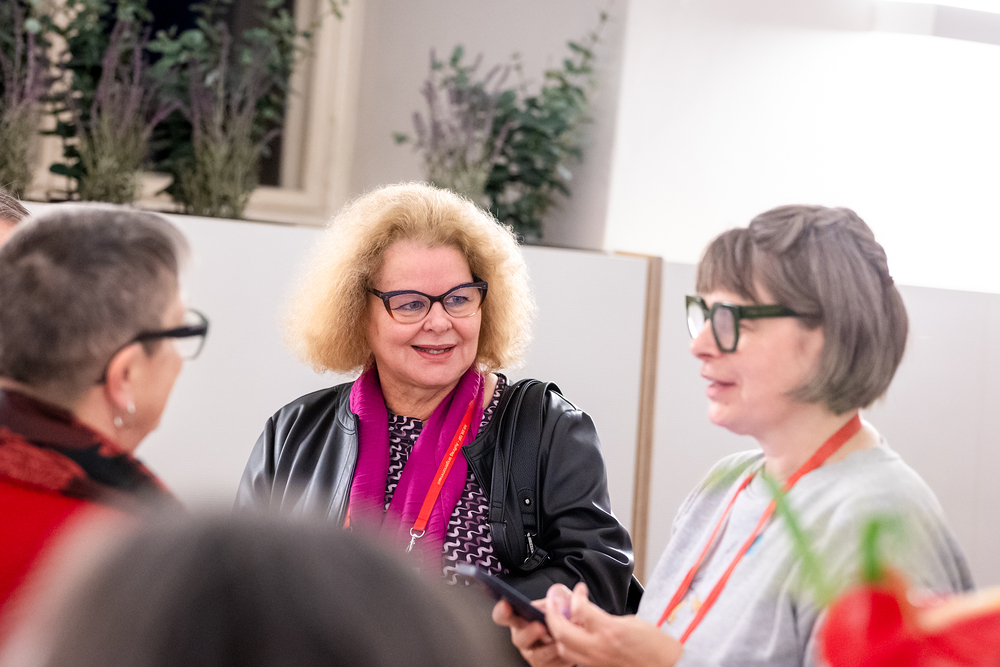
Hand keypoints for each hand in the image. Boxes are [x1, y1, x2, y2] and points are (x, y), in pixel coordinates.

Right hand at [493, 598, 573, 666]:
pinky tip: (569, 650)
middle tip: (540, 627)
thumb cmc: (563, 617)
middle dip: (529, 633)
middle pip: (519, 638)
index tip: (505, 605)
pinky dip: (562, 658)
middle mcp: (522, 637)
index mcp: (520, 618)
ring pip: (536, 655)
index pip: (503, 615)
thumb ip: (557, 600)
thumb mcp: (559, 603)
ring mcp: (532, 654)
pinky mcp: (544, 666)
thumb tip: (557, 600)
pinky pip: (551, 665)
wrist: (576, 635)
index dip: (502, 611)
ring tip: (561, 642)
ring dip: (549, 649)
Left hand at [544, 582, 682, 666]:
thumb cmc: (656, 645)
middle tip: (555, 601)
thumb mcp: (630, 621)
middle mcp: (599, 648)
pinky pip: (574, 658)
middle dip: (553, 613)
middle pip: (561, 631)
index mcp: (610, 630)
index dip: (575, 595)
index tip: (578, 590)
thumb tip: (585, 611)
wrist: (668, 665)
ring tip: (559, 617)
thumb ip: (603, 616)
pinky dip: (568, 645)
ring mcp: (597, 661)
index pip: (579, 609)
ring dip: (557, 631)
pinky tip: (573, 636)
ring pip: (563, 648)